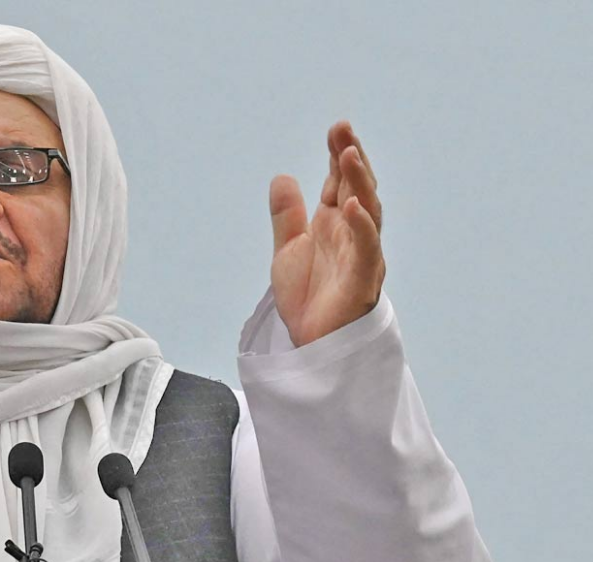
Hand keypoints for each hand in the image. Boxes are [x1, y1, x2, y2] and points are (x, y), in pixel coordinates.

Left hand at [269, 121, 385, 347]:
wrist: (312, 344)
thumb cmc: (309, 298)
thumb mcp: (287, 250)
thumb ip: (287, 216)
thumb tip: (282, 176)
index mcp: (334, 225)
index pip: (340, 182)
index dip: (338, 155)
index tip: (336, 128)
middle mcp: (352, 235)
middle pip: (358, 188)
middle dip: (351, 158)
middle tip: (343, 129)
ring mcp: (361, 255)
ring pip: (368, 212)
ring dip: (360, 182)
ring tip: (349, 154)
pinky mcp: (363, 280)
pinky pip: (367, 249)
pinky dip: (362, 226)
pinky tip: (352, 205)